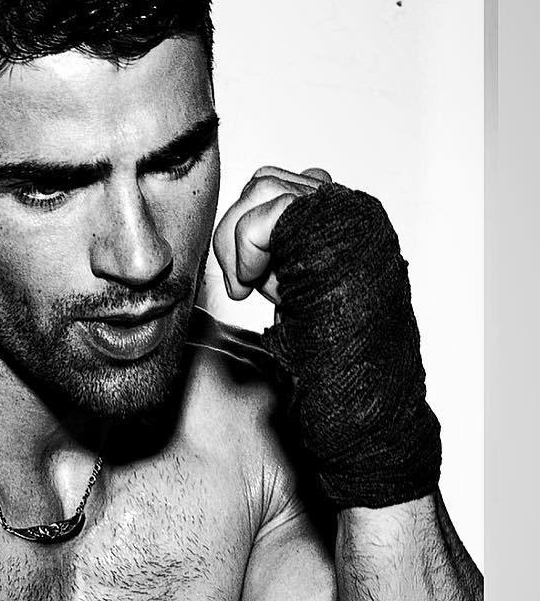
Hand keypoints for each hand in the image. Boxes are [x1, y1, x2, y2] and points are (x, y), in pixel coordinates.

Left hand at [218, 172, 441, 508]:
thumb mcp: (298, 308)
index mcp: (351, 233)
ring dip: (237, 242)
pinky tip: (250, 293)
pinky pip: (264, 215)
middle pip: (268, 182)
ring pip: (264, 189)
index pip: (281, 189)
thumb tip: (238, 251)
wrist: (364, 418)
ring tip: (246, 290)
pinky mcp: (337, 240)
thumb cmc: (334, 381)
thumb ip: (279, 268)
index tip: (246, 286)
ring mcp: (352, 225)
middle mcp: (358, 220)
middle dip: (236, 232)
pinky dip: (242, 251)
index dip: (249, 230)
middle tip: (241, 288)